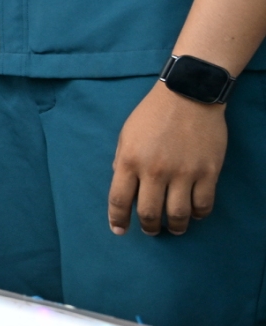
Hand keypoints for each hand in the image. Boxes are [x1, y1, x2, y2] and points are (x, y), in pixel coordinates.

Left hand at [108, 83, 227, 233]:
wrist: (188, 95)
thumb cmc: (153, 114)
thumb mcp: (126, 135)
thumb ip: (122, 162)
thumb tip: (123, 186)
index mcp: (130, 161)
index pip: (120, 200)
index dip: (118, 220)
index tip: (119, 230)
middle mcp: (155, 170)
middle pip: (150, 213)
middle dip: (149, 227)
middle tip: (151, 231)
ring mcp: (183, 172)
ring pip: (179, 214)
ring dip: (176, 227)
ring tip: (175, 228)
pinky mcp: (208, 172)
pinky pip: (204, 204)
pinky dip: (199, 215)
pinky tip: (195, 215)